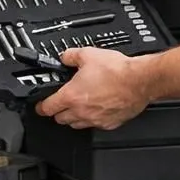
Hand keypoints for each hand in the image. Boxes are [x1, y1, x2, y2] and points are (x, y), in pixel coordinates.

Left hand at [35, 48, 150, 129]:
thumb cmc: (117, 71)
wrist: (139, 81)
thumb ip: (72, 56)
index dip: (40, 106)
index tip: (40, 105)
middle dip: (57, 112)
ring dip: (73, 117)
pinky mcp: (109, 124)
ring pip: (76, 125)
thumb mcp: (89, 54)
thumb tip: (65, 57)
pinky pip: (95, 125)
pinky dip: (92, 119)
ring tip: (78, 107)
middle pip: (60, 119)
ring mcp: (95, 119)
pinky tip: (97, 109)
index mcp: (71, 96)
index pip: (47, 107)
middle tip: (60, 103)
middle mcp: (81, 111)